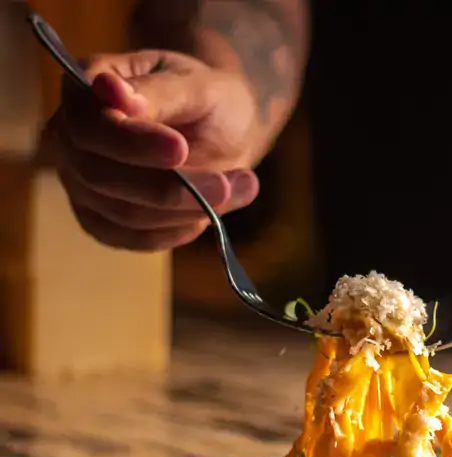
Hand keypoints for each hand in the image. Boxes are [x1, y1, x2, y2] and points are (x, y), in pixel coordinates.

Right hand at [48, 50, 260, 250]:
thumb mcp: (196, 85)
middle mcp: (71, 140)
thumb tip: (113, 94)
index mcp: (83, 90)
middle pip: (101, 176)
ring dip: (188, 209)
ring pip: (126, 214)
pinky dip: (180, 230)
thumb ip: (159, 92)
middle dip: (169, 187)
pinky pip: (139, 239)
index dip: (131, 143)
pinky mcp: (106, 223)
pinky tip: (213, 210)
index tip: (179, 148)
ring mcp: (83, 186)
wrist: (221, 131)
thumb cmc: (206, 99)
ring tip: (241, 187)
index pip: (88, 126)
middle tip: (226, 183)